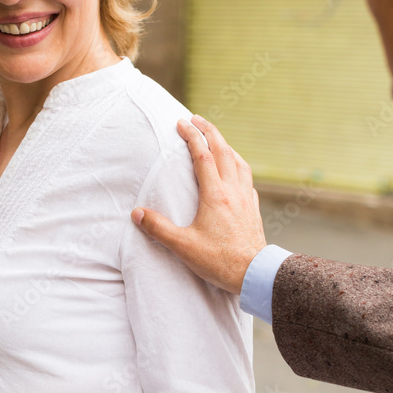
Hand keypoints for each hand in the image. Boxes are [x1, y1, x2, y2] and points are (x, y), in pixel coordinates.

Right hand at [131, 116, 265, 293]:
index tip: (181, 123)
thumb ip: (159, 228)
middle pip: (223, 151)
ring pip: (238, 162)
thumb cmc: (220, 261)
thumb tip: (137, 214)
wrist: (255, 273)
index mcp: (215, 195)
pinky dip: (238, 166)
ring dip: (226, 146)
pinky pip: (247, 178)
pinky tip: (236, 171)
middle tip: (197, 119)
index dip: (192, 136)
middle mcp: (233, 191)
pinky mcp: (253, 209)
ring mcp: (246, 199)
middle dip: (209, 131)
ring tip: (216, 139)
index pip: (202, 156)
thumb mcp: (183, 246)